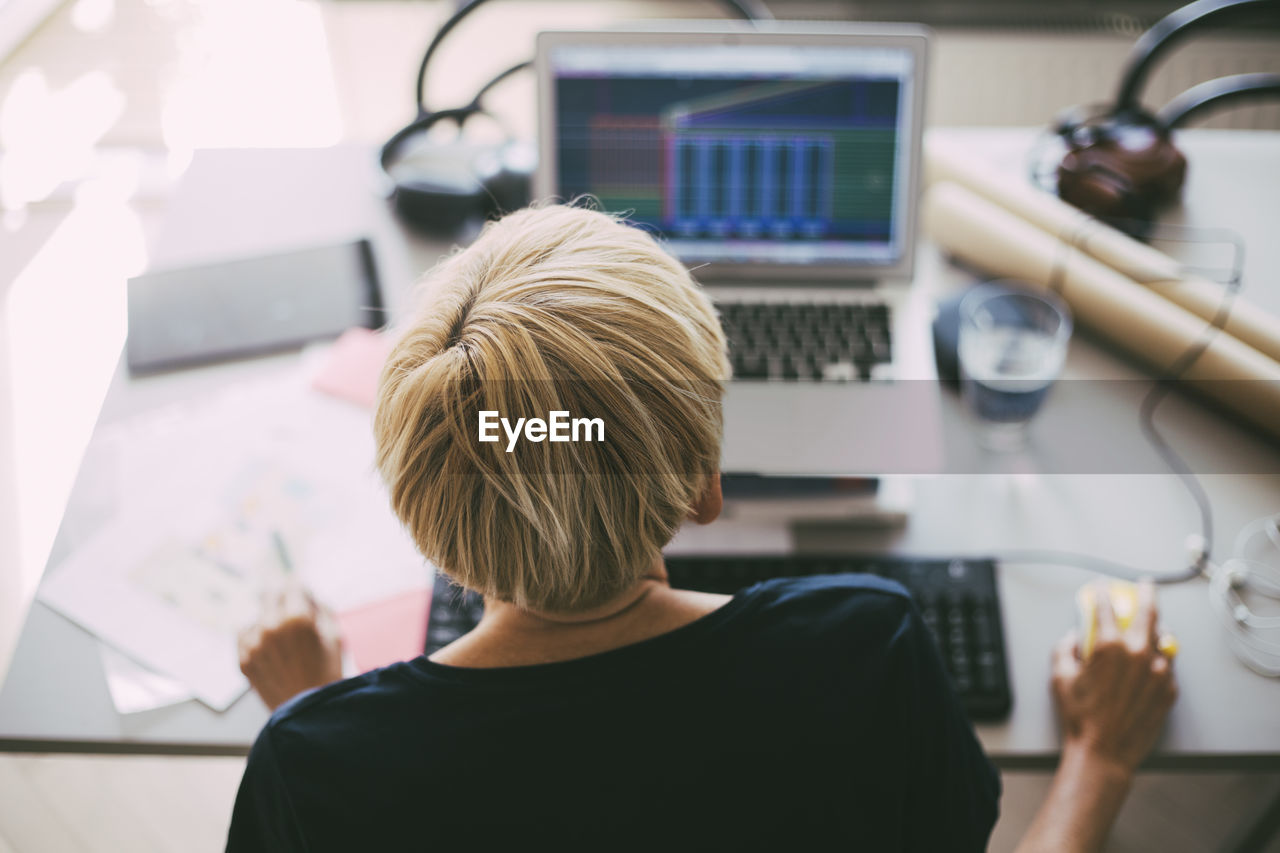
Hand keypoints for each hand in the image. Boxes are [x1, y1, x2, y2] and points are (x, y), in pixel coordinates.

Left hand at [237, 582, 343, 710]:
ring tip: (282, 639)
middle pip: (269, 593)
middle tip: (289, 605)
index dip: (298, 585)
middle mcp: (270, 626)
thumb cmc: (327, 673)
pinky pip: (244, 635)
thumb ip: (320, 607)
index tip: (299, 586)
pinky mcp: (242, 659)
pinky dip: (256, 637)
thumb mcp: (334, 635)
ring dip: (268, 619)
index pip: (292, 584)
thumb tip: (307, 593)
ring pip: (257, 616)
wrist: (308, 713)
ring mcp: (252, 644)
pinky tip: (271, 650)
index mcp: (296, 618)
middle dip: (281, 596)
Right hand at [1051, 578, 1178, 774]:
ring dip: (1158, 627)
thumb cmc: (1080, 716)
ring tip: (1153, 624)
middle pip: (1150, 612)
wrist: (1104, 751)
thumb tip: (1073, 638)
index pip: (1108, 607)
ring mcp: (1159, 671)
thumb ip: (1065, 648)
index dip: (1102, 592)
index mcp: (1110, 646)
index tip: (1101, 586)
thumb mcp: (1060, 676)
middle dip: (1146, 593)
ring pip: (1165, 638)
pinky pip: (1168, 664)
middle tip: (1145, 584)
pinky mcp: (1169, 690)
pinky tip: (1152, 660)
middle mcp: (1139, 653)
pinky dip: (1161, 657)